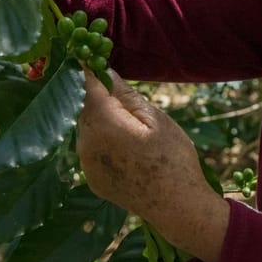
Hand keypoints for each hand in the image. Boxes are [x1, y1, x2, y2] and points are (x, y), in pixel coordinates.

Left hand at [77, 71, 229, 261]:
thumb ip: (125, 95)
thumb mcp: (156, 119)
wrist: (177, 208)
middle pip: (84, 106)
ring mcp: (85, 164)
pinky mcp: (90, 178)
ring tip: (134, 128)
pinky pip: (91, 148)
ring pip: (87, 127)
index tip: (93, 53)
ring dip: (102, 119)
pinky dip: (104, 140)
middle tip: (126, 96)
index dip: (89, 66)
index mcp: (102, 123)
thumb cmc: (173, 159)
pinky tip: (128, 149)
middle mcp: (85, 143)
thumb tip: (103, 70)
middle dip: (99, 96)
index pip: (85, 83)